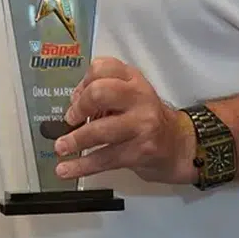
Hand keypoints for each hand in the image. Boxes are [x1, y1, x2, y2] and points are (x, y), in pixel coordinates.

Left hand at [53, 57, 195, 184]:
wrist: (177, 145)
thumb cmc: (145, 118)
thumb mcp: (129, 95)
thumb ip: (102, 93)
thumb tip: (73, 105)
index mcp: (133, 79)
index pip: (103, 67)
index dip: (83, 82)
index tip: (76, 98)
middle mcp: (139, 98)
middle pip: (100, 93)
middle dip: (79, 107)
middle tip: (70, 119)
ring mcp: (141, 125)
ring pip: (100, 130)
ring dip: (75, 140)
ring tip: (61, 147)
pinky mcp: (139, 151)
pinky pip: (104, 158)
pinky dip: (81, 166)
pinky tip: (65, 170)